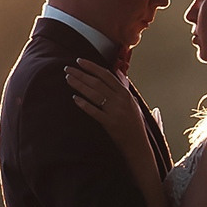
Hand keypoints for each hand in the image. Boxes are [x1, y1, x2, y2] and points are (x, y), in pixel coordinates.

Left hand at [65, 58, 157, 172]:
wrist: (138, 145)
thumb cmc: (135, 124)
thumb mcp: (133, 103)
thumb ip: (125, 88)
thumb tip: (120, 73)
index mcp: (125, 94)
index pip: (107, 75)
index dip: (92, 66)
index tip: (80, 61)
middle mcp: (121, 100)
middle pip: (98, 83)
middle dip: (81, 74)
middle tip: (68, 68)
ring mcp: (115, 112)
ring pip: (94, 94)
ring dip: (79, 85)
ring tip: (68, 79)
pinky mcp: (110, 124)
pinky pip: (94, 111)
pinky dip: (84, 104)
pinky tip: (74, 98)